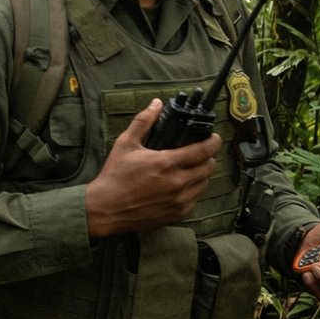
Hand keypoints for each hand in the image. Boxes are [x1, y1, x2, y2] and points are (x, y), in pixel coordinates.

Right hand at [84, 99, 221, 237]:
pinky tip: (179, 187)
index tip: (213, 138)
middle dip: (208, 158)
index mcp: (167, 163)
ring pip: (203, 184)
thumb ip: (143, 122)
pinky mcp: (177, 214)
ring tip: (189, 170)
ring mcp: (179, 201)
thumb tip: (157, 103)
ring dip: (200, 175)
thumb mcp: (125, 144)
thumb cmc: (114, 176)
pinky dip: (191, 192)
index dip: (213, 142)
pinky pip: (194, 200)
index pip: (203, 150)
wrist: (106, 209)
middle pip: (209, 168)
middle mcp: (177, 183)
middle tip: (200, 154)